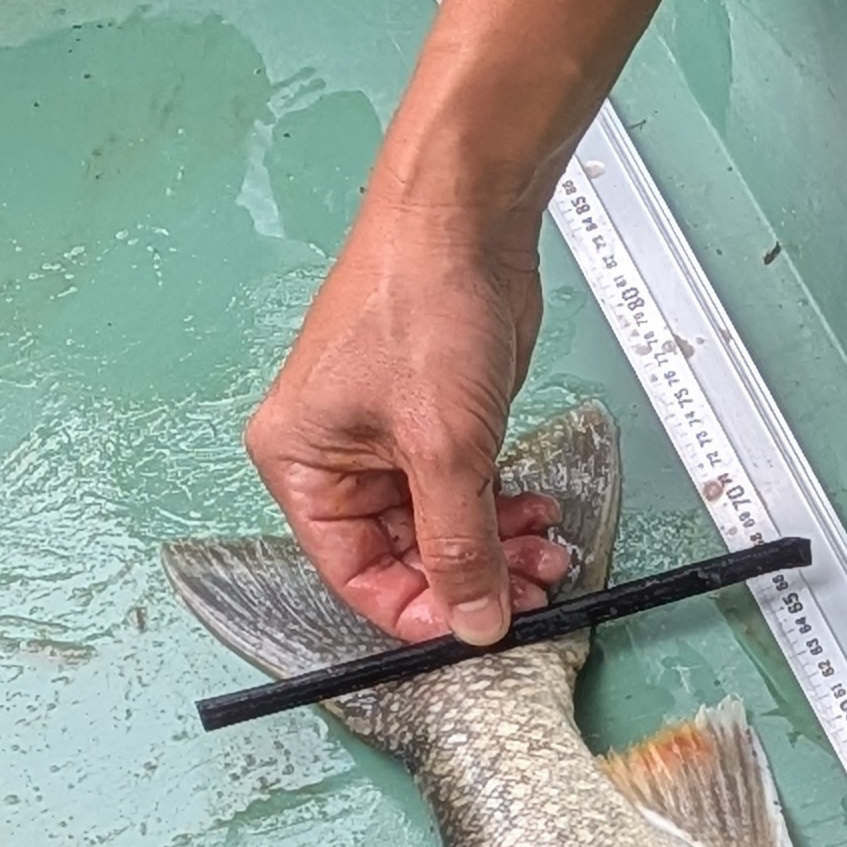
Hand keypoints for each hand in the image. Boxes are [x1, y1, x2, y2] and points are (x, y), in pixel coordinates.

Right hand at [239, 0, 743, 646]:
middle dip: (469, 579)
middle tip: (532, 593)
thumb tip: (475, 621)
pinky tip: (538, 519)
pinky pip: (465, 492)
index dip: (418, 612)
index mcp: (300, 465)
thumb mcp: (444, 445)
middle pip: (401, 558)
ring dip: (495, 550)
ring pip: (441, 529)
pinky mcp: (435, 419)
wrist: (465, 215)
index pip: (354, 576)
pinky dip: (501, 513)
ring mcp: (386, 440)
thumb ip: (459, 544)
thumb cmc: (421, 302)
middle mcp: (334, 458)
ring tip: (546, 555)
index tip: (478, 631)